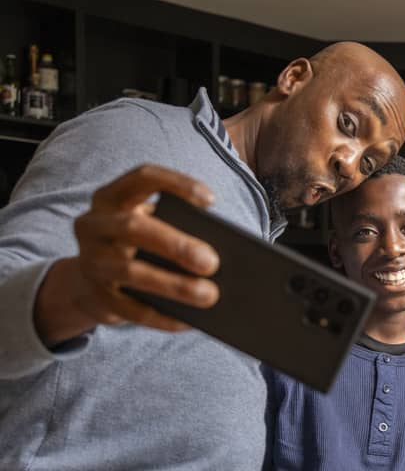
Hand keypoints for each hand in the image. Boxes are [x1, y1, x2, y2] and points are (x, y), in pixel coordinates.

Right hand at [34, 165, 220, 346]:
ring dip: (174, 286)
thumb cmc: (138, 245)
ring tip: (211, 295)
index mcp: (112, 197)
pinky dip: (162, 316)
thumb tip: (219, 252)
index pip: (142, 177)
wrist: (91, 282)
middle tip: (213, 262)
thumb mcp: (151, 227)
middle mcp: (93, 225)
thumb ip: (177, 228)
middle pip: (133, 229)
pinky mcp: (95, 297)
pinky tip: (189, 321)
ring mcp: (90, 262)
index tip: (210, 201)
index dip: (176, 184)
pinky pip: (130, 310)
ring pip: (131, 272)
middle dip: (175, 245)